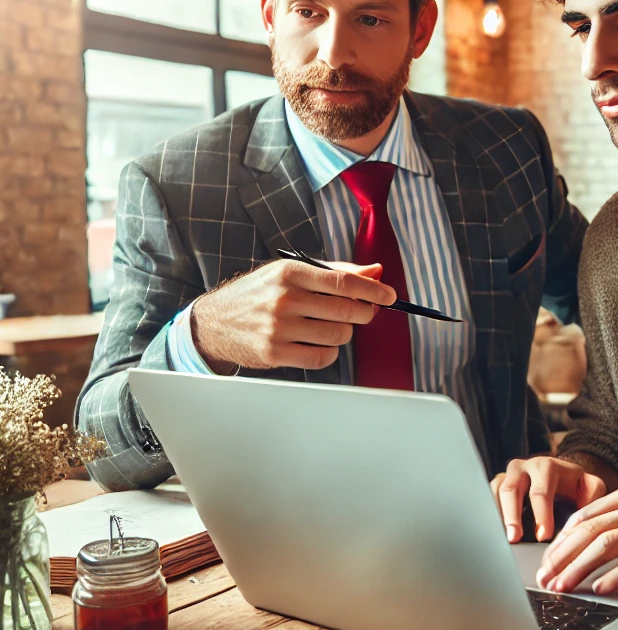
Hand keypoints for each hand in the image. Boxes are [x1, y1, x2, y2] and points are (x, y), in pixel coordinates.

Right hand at [190, 259, 395, 372]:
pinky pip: (322, 357)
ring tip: (333, 325)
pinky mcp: (275, 353)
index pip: (344, 282)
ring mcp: (279, 328)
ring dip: (345, 332)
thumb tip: (375, 271)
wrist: (214, 322)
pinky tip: (320, 342)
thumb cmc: (260, 293)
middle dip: (365, 313)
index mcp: (291, 272)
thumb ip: (336, 271)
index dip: (373, 291)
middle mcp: (285, 298)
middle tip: (363, 312)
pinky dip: (330, 352)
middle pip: (347, 311)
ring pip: (339, 335)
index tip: (390, 296)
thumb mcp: (292, 271)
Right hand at [491, 456, 606, 543]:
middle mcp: (523, 467)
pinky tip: (494, 534)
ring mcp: (507, 475)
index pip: (540, 491)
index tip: (543, 536)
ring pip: (496, 492)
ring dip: (497, 516)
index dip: (541, 514)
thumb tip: (584, 506)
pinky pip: (487, 498)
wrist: (557, 475)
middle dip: (512, 515)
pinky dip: (490, 515)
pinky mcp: (496, 485)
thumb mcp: (589, 485)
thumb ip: (594, 492)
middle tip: (514, 539)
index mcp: (546, 467)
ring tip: (501, 539)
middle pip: (511, 489)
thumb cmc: (573, 485)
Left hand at [536, 485, 617, 594]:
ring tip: (563, 586)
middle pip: (589, 530)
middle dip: (562, 556)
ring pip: (607, 544)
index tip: (547, 560)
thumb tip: (589, 542)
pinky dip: (615, 577)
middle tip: (545, 577)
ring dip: (579, 568)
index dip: (561, 539)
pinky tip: (601, 589)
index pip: (585, 515)